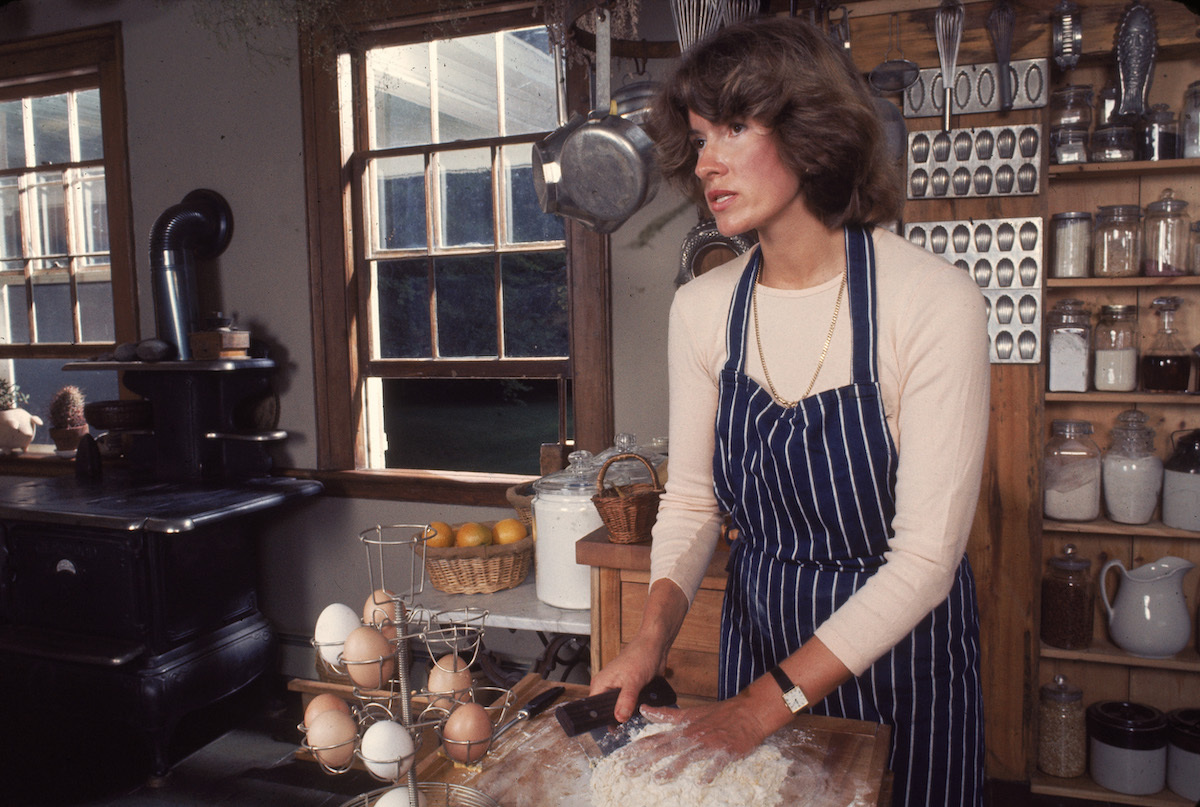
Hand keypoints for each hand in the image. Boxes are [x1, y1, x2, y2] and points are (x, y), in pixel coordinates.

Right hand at [587, 635, 665, 722]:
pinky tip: (640, 714)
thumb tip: (620, 718)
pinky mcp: (630, 692)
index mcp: (600, 684)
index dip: (601, 720)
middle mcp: (607, 688)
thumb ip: (626, 700)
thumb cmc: (641, 656)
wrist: (656, 647)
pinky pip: (628, 706)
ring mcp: (618, 690)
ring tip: (635, 721)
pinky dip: (634, 710)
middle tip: (626, 728)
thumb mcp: (633, 681)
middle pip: (607, 711)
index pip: (594, 709)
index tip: (612, 731)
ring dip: (627, 715)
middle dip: (616, 720)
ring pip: (619, 710)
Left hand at [618, 697, 771, 784]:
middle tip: (628, 771)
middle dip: (645, 760)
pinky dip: (710, 771)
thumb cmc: (717, 714)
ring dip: (672, 768)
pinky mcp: (726, 751)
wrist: (747, 712)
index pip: (655, 738)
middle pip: (665, 749)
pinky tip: (703, 782)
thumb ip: (665, 714)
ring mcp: (708, 744)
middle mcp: (691, 737)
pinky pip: (717, 762)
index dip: (637, 747)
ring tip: (658, 779)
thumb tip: (643, 709)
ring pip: (687, 756)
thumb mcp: (689, 713)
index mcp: (682, 729)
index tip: (621, 757)